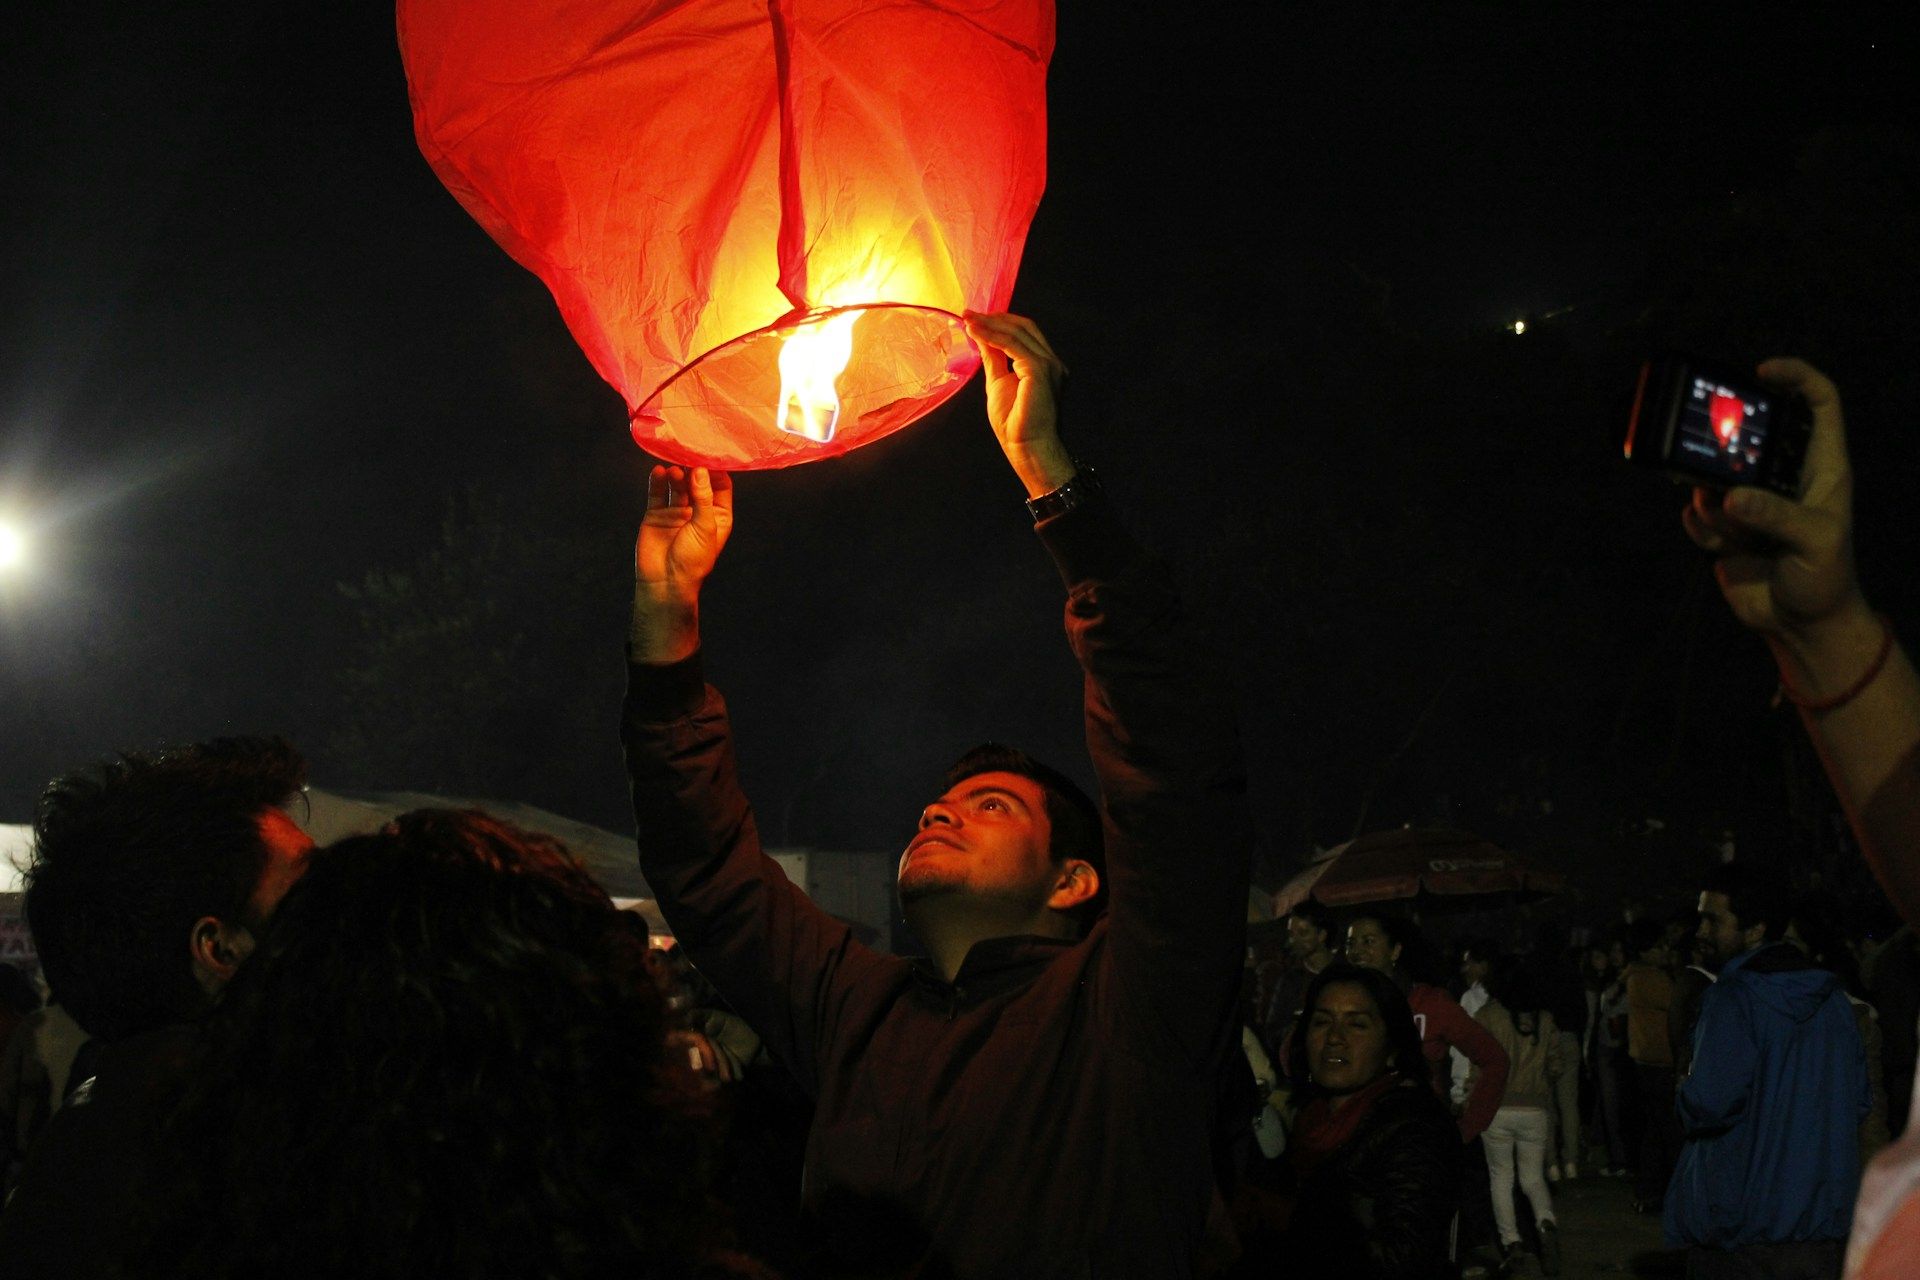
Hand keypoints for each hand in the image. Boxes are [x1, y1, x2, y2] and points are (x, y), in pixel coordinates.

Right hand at [630, 465, 732, 663]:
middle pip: (697, 482)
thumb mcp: (705, 527)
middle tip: (689, 452)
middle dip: (694, 468)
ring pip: (677, 485)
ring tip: (674, 469)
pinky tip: (658, 472)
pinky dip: (657, 481)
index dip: (717, 470)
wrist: (665, 582)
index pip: (720, 486)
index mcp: (717, 516)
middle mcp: (697, 511)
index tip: (711, 453)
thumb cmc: (692, 560)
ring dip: (676, 474)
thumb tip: (700, 470)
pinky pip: (657, 493)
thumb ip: (703, 497)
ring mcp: (676, 512)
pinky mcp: (656, 514)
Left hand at [962, 310, 1074, 498]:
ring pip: (1017, 332)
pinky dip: (992, 336)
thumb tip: (982, 336)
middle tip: (968, 314)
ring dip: (989, 324)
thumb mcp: (998, 382)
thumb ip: (994, 358)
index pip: (1024, 333)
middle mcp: (1051, 362)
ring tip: (967, 321)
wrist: (1027, 448)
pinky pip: (1012, 345)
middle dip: (994, 318)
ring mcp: (1049, 365)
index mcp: (1045, 365)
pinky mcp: (1040, 370)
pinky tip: (975, 332)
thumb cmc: (1015, 424)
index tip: (974, 319)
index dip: (999, 322)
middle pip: (1023, 326)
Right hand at [1680, 359, 1873, 658]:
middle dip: (1726, 451)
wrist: (1801, 625)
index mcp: (1821, 467)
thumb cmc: (1826, 578)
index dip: (1794, 378)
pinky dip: (1702, 530)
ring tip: (1735, 533)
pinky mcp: (1724, 528)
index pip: (1816, 404)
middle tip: (1713, 463)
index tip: (1761, 372)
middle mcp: (1784, 478)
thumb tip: (1727, 497)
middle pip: (1749, 437)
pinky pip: (1697, 515)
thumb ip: (1774, 515)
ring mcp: (1751, 502)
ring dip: (1715, 506)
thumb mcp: (1814, 543)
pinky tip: (1722, 547)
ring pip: (1715, 479)